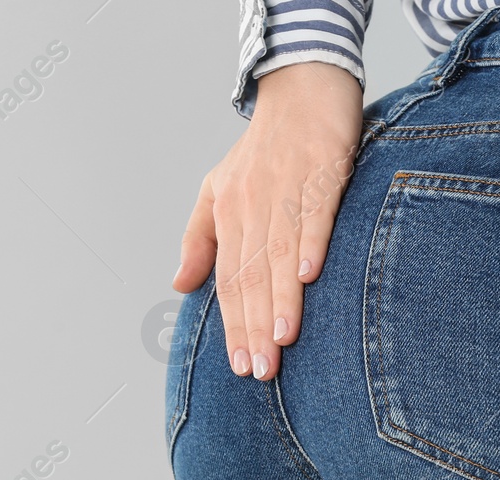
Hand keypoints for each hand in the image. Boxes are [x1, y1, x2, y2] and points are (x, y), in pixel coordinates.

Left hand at [171, 62, 364, 380]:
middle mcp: (252, 205)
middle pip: (252, 276)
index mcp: (228, 214)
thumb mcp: (218, 189)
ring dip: (280, 300)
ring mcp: (286, 190)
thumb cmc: (265, 148)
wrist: (303, 88)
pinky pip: (313, 214)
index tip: (239, 366)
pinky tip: (309, 276)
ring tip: (281, 342)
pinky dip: (310, 243)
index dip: (234, 326)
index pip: (229, 281)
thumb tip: (179, 285)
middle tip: (260, 370)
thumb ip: (199, 239)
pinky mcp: (320, 172)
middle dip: (255, 328)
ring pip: (278, 255)